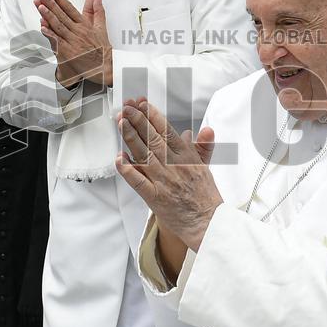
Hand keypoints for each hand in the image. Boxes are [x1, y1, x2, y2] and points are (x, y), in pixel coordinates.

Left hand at [35, 0, 112, 87]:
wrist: (104, 68)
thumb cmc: (101, 50)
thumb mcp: (101, 28)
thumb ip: (97, 11)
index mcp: (85, 24)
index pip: (69, 7)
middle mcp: (78, 31)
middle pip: (62, 14)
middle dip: (51, 2)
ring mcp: (73, 42)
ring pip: (58, 26)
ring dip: (48, 15)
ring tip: (40, 5)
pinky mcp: (69, 52)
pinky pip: (58, 42)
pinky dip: (50, 34)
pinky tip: (43, 27)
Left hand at [115, 98, 221, 250]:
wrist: (207, 222)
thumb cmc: (204, 196)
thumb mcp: (206, 167)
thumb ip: (201, 147)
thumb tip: (198, 130)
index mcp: (187, 156)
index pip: (167, 130)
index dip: (153, 115)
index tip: (142, 104)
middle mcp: (174, 166)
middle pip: (153, 138)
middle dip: (138, 120)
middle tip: (126, 107)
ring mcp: (163, 181)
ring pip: (143, 154)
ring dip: (131, 137)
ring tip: (121, 122)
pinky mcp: (154, 197)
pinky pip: (138, 181)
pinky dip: (127, 170)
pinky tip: (119, 158)